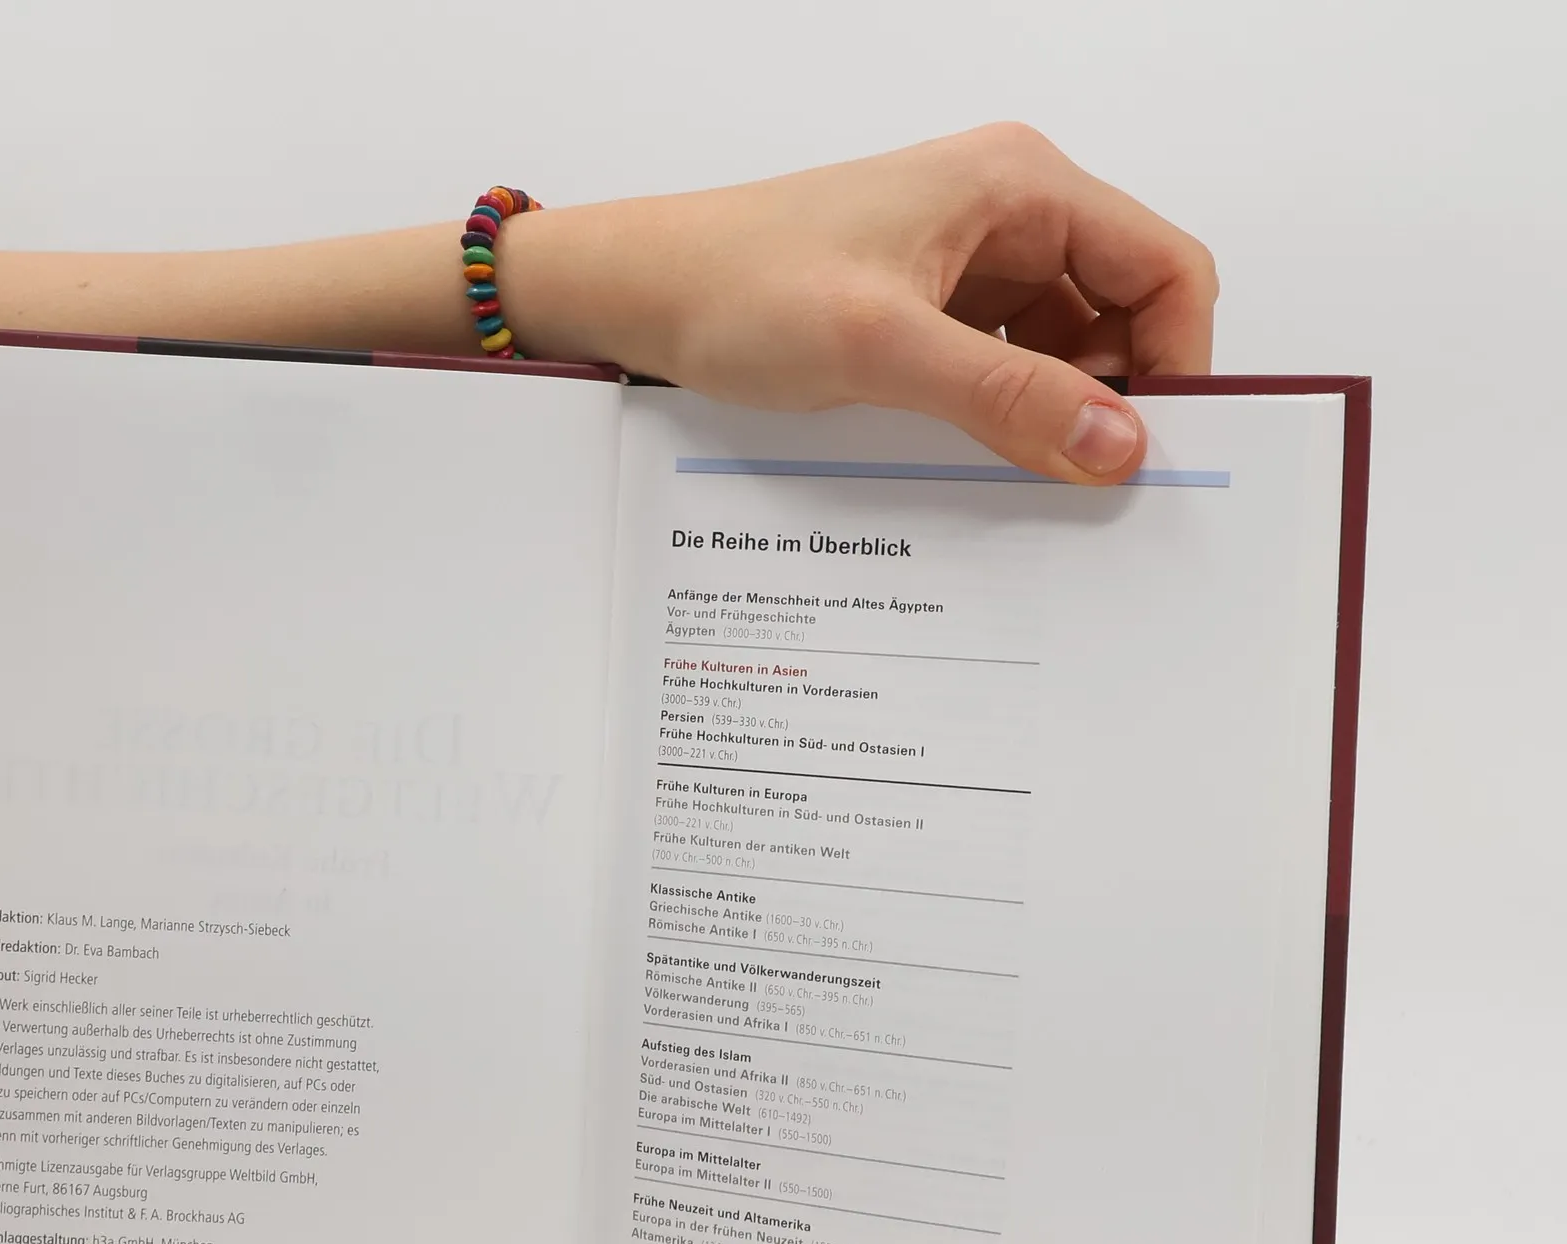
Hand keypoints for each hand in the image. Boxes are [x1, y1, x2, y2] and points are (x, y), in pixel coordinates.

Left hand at [511, 123, 1216, 484]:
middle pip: (1121, 314)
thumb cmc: (739, 286)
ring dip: (1050, 415)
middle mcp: (1006, 215)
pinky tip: (974, 460)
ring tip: (1019, 479)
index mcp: (1018, 186)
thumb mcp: (882, 348)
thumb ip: (1005, 394)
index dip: (1175, 359)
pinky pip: (1001, 367)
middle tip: (1084, 484)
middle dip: (1111, 398)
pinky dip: (1003, 416)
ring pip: (1061, 351)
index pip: (1163, 267)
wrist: (640, 295)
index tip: (1150, 450)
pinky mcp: (929, 312)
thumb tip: (1117, 442)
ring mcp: (967, 264)